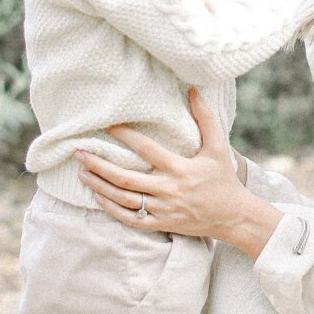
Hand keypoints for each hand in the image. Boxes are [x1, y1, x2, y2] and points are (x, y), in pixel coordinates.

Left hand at [77, 91, 279, 261]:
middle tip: (79, 152)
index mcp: (180, 169)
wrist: (234, 217)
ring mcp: (163, 210)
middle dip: (99, 164)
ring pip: (123, 199)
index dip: (125, 135)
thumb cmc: (224, 179)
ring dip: (100, 185)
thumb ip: (205, 117)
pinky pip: (130, 219)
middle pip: (125, 178)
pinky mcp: (161, 224)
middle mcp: (168, 190)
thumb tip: (192, 89)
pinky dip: (111, 208)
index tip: (106, 125)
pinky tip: (97, 196)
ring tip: (82, 171)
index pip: (146, 149)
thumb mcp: (218, 147)